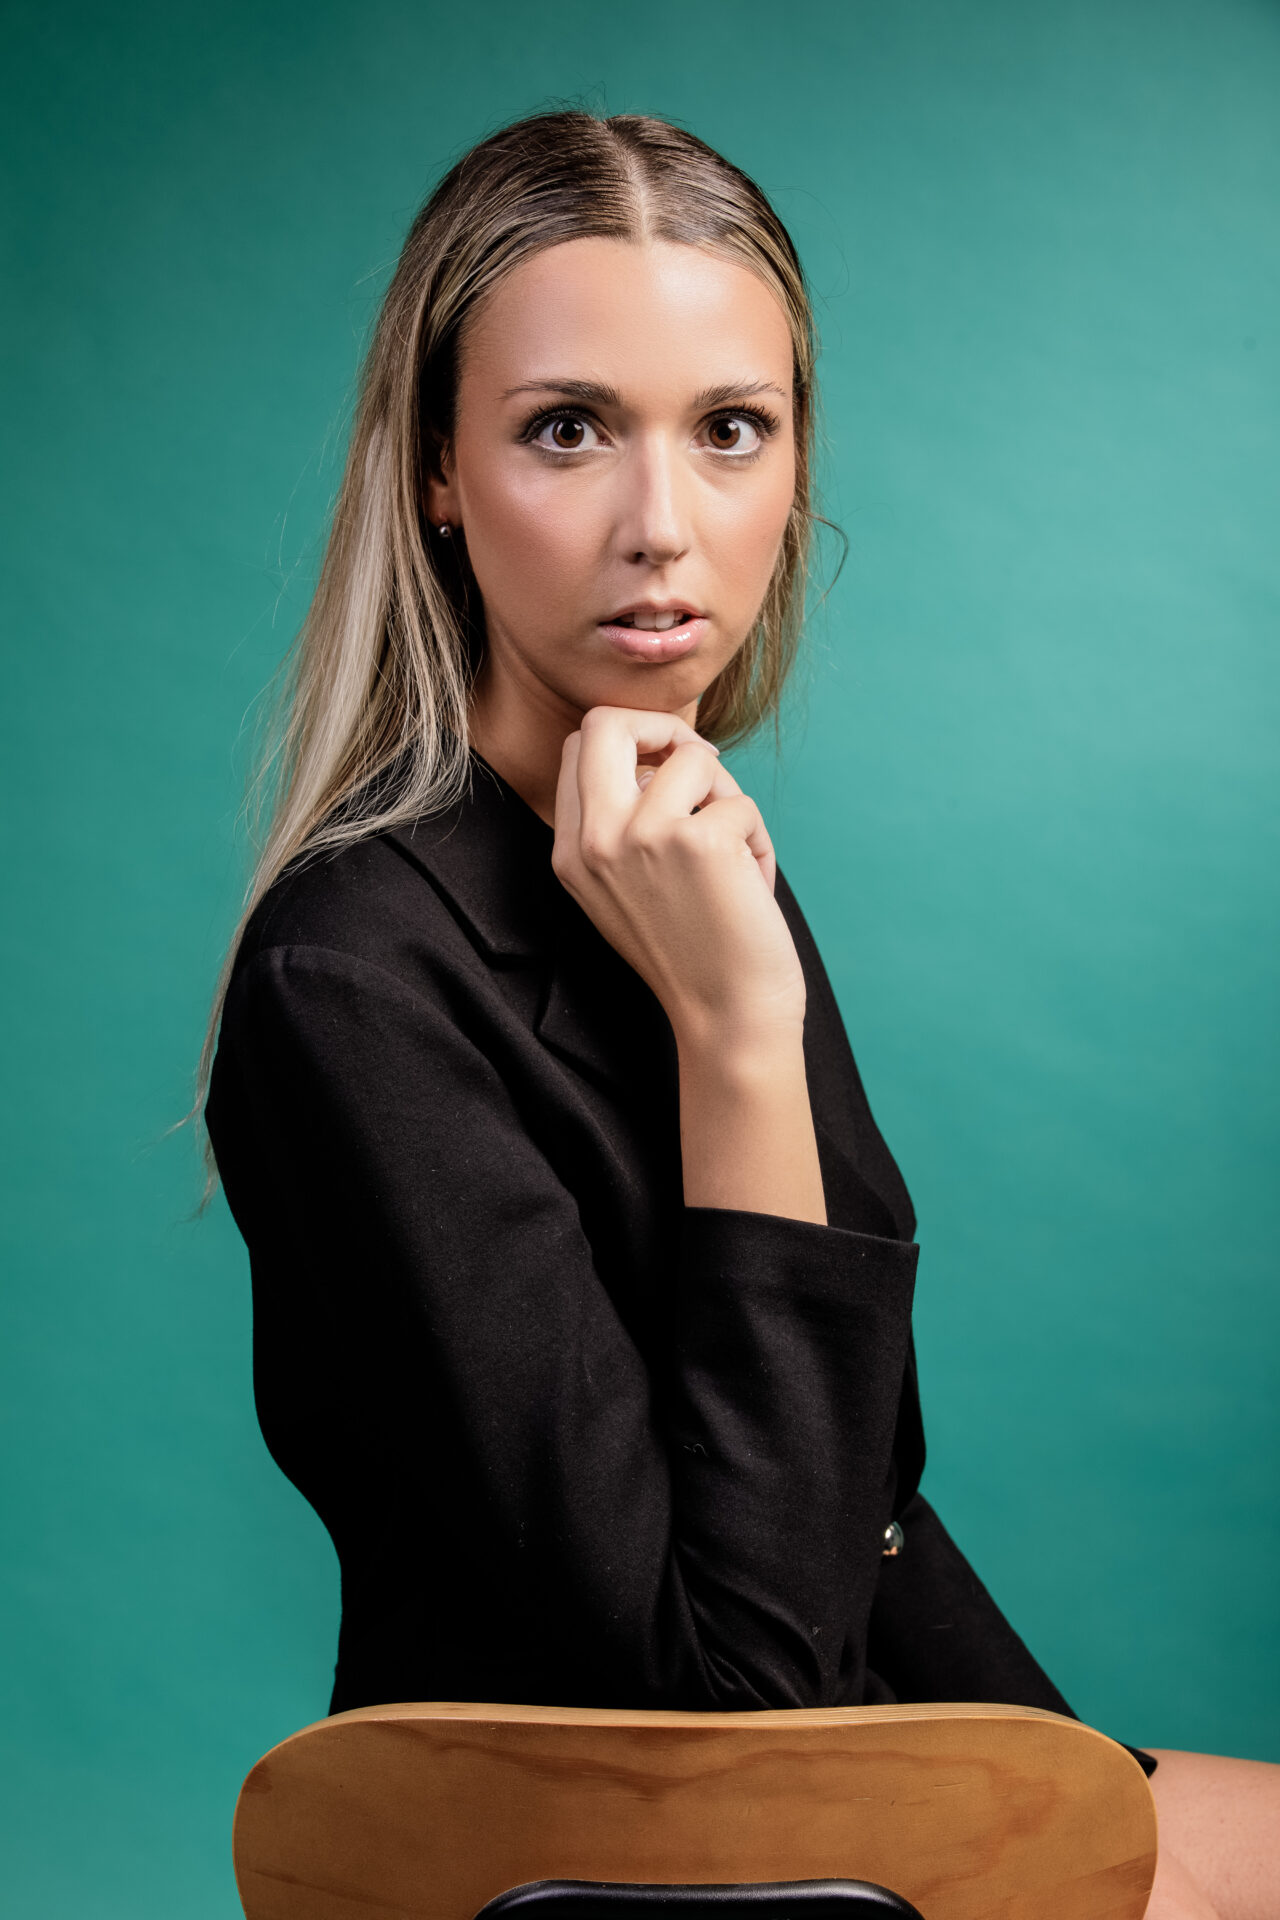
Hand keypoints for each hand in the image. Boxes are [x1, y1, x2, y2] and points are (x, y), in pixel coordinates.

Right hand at [552, 706, 806, 1051]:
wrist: (726, 1017)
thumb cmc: (692, 950)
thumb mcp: (626, 885)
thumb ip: (624, 821)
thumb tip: (666, 748)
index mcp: (571, 851)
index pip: (580, 746)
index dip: (632, 742)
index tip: (669, 771)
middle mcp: (595, 840)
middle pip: (605, 722)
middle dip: (662, 726)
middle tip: (700, 764)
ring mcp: (643, 837)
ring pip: (695, 758)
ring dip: (728, 798)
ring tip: (735, 851)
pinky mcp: (699, 841)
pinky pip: (741, 803)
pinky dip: (759, 842)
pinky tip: (751, 888)